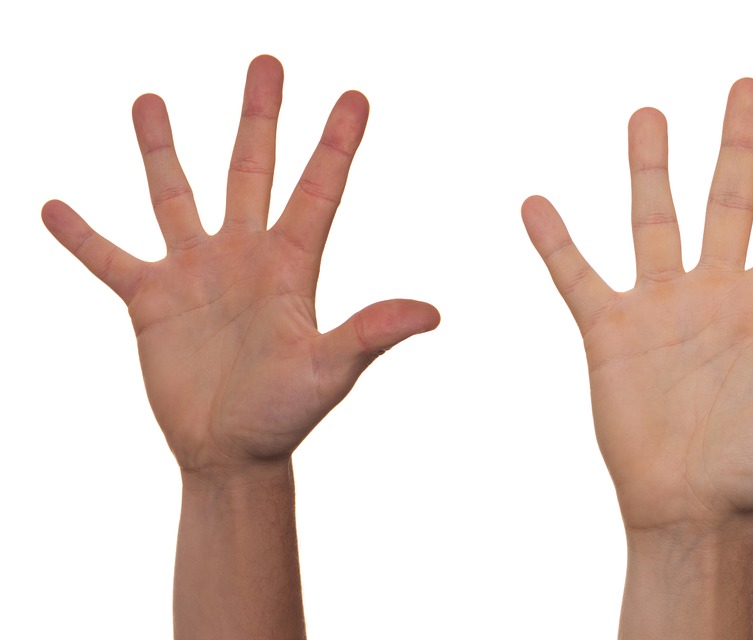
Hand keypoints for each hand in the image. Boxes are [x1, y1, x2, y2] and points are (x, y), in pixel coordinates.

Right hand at [43, 56, 439, 475]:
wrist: (230, 454)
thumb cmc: (284, 416)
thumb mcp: (328, 372)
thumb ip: (369, 335)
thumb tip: (433, 313)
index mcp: (291, 266)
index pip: (318, 190)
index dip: (338, 143)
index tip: (357, 96)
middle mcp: (245, 256)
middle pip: (252, 170)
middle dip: (259, 117)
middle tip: (267, 63)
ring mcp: (196, 274)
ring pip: (176, 196)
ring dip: (161, 151)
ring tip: (148, 99)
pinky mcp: (150, 301)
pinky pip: (109, 258)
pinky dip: (82, 236)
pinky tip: (53, 207)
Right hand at [522, 79, 752, 535]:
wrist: (686, 508)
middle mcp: (716, 295)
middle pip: (729, 202)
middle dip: (740, 145)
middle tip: (749, 88)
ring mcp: (661, 308)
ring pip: (653, 221)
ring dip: (651, 169)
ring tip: (648, 115)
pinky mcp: (610, 332)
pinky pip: (577, 276)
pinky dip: (556, 242)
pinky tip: (537, 204)